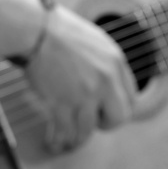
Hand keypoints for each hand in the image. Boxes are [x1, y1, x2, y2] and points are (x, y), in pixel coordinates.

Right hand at [20, 2, 167, 154]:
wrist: (36, 28)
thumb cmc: (59, 30)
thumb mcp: (95, 41)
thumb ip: (106, 64)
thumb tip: (110, 86)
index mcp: (116, 62)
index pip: (131, 98)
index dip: (117, 108)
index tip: (106, 110)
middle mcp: (105, 80)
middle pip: (118, 119)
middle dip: (105, 124)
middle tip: (92, 121)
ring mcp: (84, 93)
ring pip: (88, 130)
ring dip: (77, 135)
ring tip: (68, 136)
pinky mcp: (62, 103)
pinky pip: (65, 132)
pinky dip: (59, 139)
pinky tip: (53, 140)